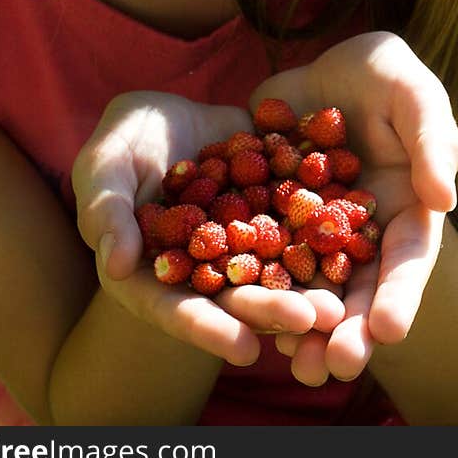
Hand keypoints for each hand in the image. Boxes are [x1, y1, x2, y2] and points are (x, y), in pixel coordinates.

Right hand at [71, 92, 343, 366]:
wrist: (165, 107)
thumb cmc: (119, 141)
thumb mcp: (104, 167)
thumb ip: (107, 213)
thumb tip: (116, 265)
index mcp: (155, 275)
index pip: (177, 310)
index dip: (208, 330)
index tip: (244, 351)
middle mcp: (203, 269)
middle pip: (235, 297)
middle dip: (273, 311)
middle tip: (315, 322)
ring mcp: (239, 241)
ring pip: (272, 269)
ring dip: (306, 287)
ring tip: (342, 302)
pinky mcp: (269, 208)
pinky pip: (296, 223)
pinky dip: (322, 234)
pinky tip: (354, 240)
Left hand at [249, 31, 457, 384]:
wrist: (328, 63)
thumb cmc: (388, 75)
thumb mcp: (415, 94)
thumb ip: (432, 141)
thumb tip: (446, 200)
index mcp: (407, 212)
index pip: (408, 261)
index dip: (400, 296)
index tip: (388, 331)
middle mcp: (362, 235)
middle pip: (358, 291)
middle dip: (349, 332)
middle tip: (334, 368)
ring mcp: (315, 232)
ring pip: (310, 288)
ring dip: (303, 328)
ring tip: (294, 365)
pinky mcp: (270, 217)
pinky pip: (260, 256)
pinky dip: (254, 286)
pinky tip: (240, 315)